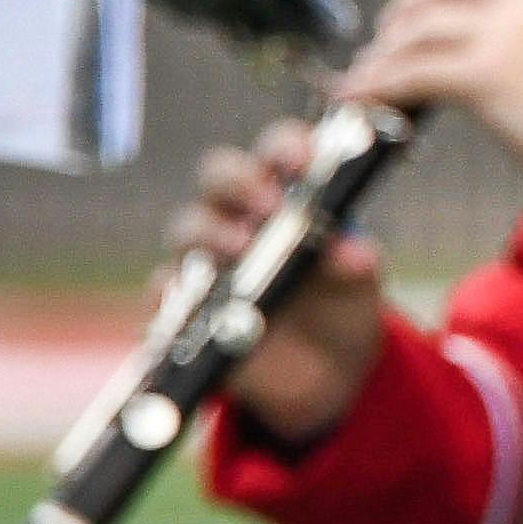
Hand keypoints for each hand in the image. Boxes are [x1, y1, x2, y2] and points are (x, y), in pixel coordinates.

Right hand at [176, 123, 387, 446]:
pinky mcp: (182, 306)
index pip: (277, 153)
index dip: (287, 147)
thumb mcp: (358, 288)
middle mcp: (238, 217)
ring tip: (242, 249)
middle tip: (270, 205)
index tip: (305, 160)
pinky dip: (176, 291)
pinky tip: (197, 299)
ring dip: (212, 233)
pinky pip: (164, 291)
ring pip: (187, 228)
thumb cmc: (340, 309)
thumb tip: (352, 252)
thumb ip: (354, 266)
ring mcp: (206, 260)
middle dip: (240, 181)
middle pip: (218, 176)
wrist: (325, 377)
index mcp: (287, 195)